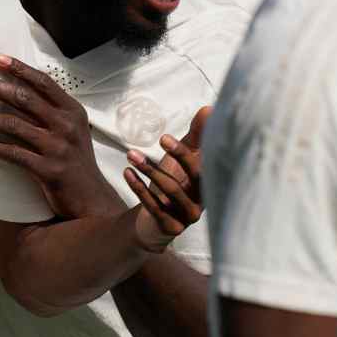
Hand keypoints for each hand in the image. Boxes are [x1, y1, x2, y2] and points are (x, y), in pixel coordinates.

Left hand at [0, 54, 122, 217]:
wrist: (92, 199)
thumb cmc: (75, 162)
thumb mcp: (72, 130)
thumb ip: (52, 111)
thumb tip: (21, 90)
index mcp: (72, 111)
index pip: (42, 82)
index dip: (19, 69)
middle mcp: (66, 125)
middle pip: (22, 98)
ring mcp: (57, 147)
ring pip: (12, 124)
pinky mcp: (48, 170)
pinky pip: (13, 153)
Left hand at [125, 106, 209, 251]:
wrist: (155, 221)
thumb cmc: (174, 182)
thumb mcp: (184, 158)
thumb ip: (198, 135)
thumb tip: (209, 108)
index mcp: (210, 181)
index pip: (204, 164)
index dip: (186, 151)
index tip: (164, 136)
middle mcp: (204, 199)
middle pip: (194, 176)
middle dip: (176, 156)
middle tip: (157, 138)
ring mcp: (189, 216)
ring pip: (171, 190)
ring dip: (149, 170)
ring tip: (130, 155)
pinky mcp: (171, 227)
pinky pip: (155, 206)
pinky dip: (139, 188)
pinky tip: (127, 172)